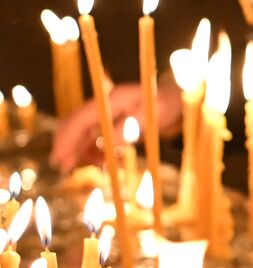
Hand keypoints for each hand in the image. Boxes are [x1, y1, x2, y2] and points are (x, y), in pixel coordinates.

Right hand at [51, 82, 181, 173]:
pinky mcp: (114, 123)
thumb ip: (127, 129)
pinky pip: (98, 139)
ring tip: (90, 167)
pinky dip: (97, 151)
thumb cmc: (165, 106)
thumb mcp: (148, 117)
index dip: (67, 140)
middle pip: (76, 126)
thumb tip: (105, 146)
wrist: (178, 103)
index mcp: (109, 100)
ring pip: (85, 134)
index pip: (79, 120)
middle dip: (68, 146)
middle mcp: (104, 106)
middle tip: (63, 167)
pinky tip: (102, 163)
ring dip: (83, 151)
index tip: (59, 157)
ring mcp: (108, 114)